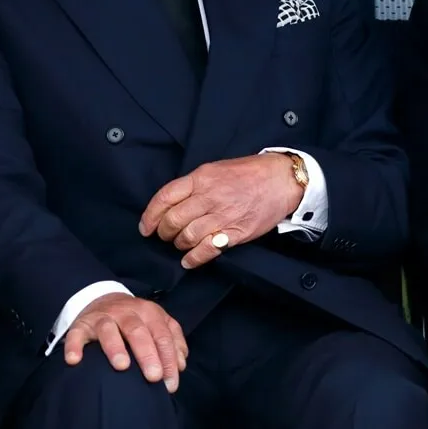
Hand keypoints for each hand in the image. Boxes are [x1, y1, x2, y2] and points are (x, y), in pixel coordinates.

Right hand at [62, 294, 187, 392]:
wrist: (102, 299)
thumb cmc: (134, 319)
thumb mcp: (156, 323)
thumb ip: (171, 340)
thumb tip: (180, 364)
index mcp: (149, 312)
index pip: (162, 335)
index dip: (169, 359)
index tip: (171, 383)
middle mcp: (127, 312)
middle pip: (138, 331)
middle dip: (148, 354)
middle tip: (154, 377)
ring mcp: (103, 317)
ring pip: (109, 330)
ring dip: (115, 347)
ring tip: (122, 366)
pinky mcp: (81, 324)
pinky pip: (76, 334)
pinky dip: (74, 346)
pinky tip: (75, 361)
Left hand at [139, 153, 303, 268]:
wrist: (281, 180)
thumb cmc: (249, 173)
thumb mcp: (216, 169)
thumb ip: (194, 185)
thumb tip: (173, 203)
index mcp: (202, 178)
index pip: (165, 198)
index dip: (150, 215)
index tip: (146, 227)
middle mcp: (209, 197)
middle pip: (173, 220)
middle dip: (164, 233)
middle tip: (166, 236)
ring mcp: (222, 216)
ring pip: (186, 237)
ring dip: (179, 244)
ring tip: (182, 244)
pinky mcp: (236, 233)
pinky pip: (206, 250)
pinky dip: (193, 259)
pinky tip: (189, 260)